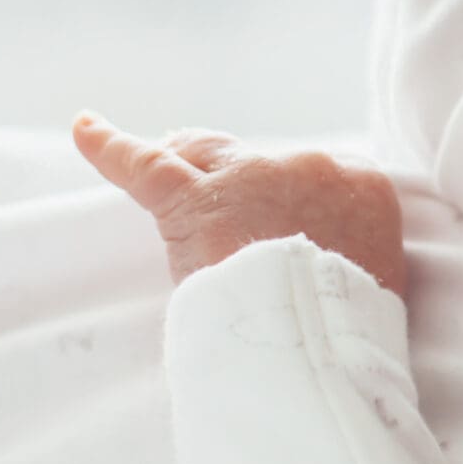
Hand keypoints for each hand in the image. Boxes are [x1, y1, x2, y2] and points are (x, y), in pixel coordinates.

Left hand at [73, 113, 407, 299]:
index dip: (288, 195)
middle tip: (218, 192)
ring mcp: (248, 177)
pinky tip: (85, 127)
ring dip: (184, 155)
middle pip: (259, 161)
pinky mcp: (192, 200)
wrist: (322, 336)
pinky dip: (108, 145)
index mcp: (362, 185)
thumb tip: (326, 262)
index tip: (279, 217)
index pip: (316, 175)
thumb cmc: (352, 323)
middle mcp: (309, 166)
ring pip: (204, 153)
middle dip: (236, 175)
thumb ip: (351, 252)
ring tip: (164, 150)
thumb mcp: (377, 278)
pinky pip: (143, 165)